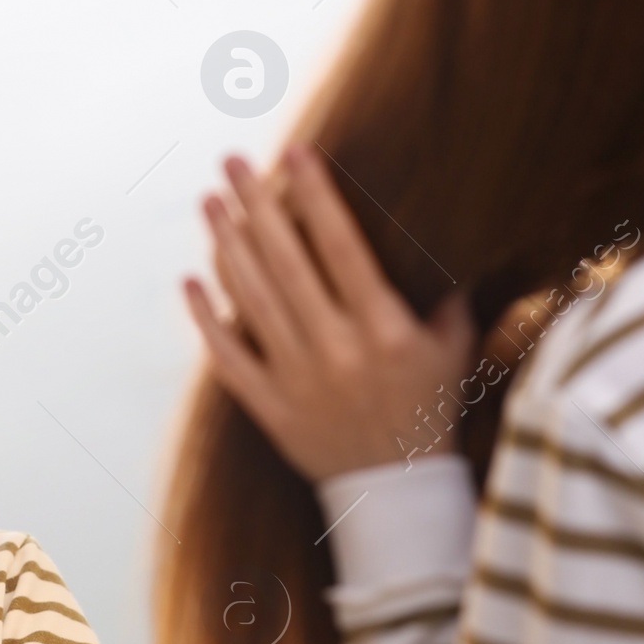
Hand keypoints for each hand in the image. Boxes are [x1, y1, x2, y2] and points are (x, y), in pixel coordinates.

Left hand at [182, 146, 475, 480]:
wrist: (399, 490)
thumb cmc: (430, 405)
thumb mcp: (452, 345)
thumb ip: (443, 290)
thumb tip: (437, 228)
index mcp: (385, 330)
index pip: (341, 247)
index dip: (315, 196)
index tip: (293, 153)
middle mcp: (337, 352)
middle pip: (285, 263)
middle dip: (256, 205)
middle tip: (232, 162)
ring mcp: (298, 382)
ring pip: (252, 301)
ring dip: (226, 247)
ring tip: (211, 203)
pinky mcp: (270, 409)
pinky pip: (228, 358)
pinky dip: (206, 319)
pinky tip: (190, 280)